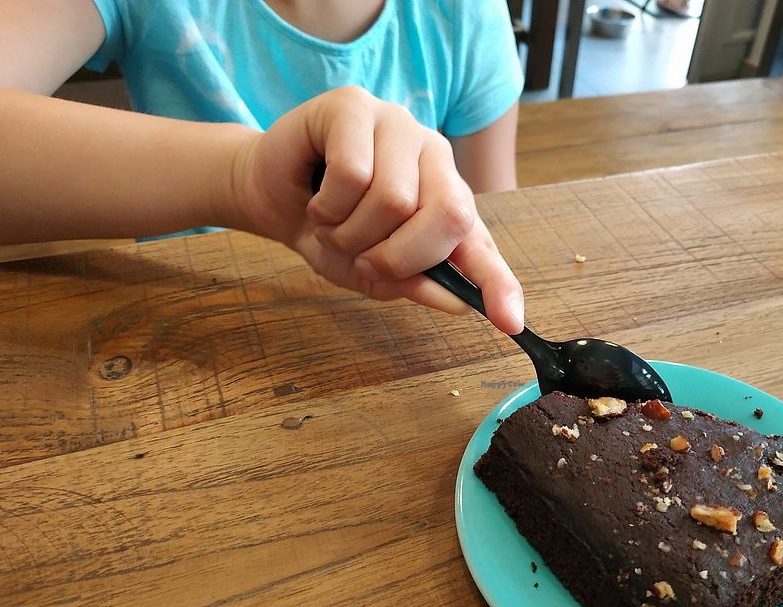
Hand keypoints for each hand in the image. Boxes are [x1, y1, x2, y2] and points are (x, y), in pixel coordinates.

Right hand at [231, 86, 524, 333]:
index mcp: (448, 201)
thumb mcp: (372, 272)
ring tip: (333, 223)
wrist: (272, 198)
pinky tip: (318, 197)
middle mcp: (434, 158)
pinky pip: (352, 172)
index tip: (510, 323)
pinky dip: (327, 204)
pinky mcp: (355, 106)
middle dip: (399, 256)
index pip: (482, 244)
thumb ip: (416, 283)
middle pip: (448, 214)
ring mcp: (399, 126)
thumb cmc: (330, 230)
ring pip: (394, 198)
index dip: (499, 284)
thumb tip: (460, 304)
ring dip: (351, 232)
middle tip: (364, 258)